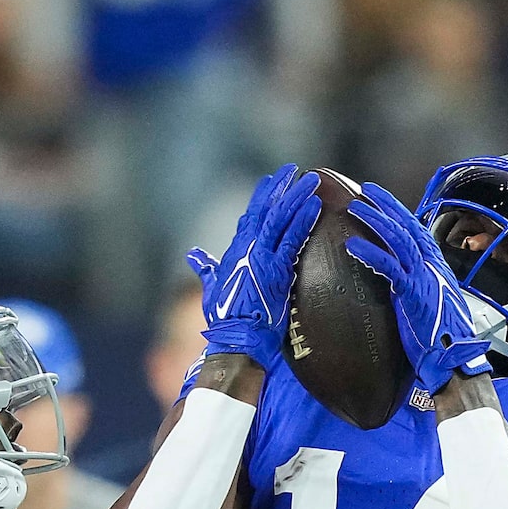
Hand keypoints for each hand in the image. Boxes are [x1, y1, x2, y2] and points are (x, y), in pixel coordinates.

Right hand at [187, 167, 323, 369]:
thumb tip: (193, 255)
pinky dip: (303, 220)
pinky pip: (293, 238)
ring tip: (311, 180)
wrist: (237, 338)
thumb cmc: (225, 319)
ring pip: (281, 219)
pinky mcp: (277, 269)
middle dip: (281, 188)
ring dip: (297, 197)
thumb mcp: (213, 288)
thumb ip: (206, 269)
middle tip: (295, 170)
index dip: (261, 198)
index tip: (272, 181)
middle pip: (266, 210)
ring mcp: (263, 257)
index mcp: (235, 251)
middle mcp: (248, 249)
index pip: (250, 217)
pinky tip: (314, 205)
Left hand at [342, 184, 492, 393]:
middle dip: (385, 204)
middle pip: (406, 225)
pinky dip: (370, 253)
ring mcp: (422, 276)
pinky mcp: (412, 293)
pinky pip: (389, 266)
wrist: (453, 356)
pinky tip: (352, 245)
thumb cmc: (440, 334)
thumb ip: (416, 282)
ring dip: (375, 220)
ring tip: (354, 208)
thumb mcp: (429, 299)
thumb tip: (400, 276)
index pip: (414, 227)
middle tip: (364, 191)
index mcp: (434, 263)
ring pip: (398, 238)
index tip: (379, 196)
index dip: (396, 209)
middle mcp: (431, 264)